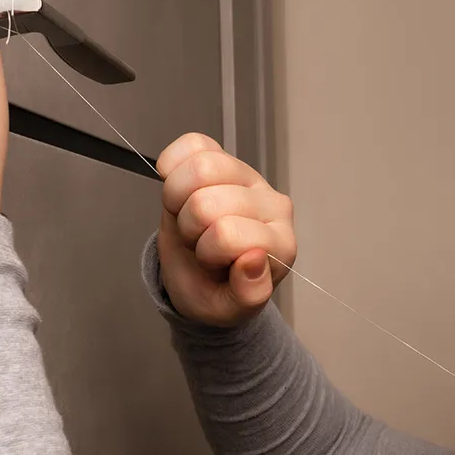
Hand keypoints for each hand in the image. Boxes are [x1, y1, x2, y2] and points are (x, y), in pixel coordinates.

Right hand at [157, 133, 295, 326]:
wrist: (200, 274)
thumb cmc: (217, 290)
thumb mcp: (230, 310)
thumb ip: (247, 294)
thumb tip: (254, 258)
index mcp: (280, 245)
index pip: (228, 234)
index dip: (208, 252)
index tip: (214, 264)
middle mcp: (272, 205)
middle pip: (208, 201)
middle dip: (191, 228)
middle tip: (200, 242)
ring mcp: (249, 176)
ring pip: (202, 166)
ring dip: (180, 198)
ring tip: (191, 219)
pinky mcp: (225, 157)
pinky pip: (192, 144)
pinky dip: (173, 167)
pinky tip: (181, 191)